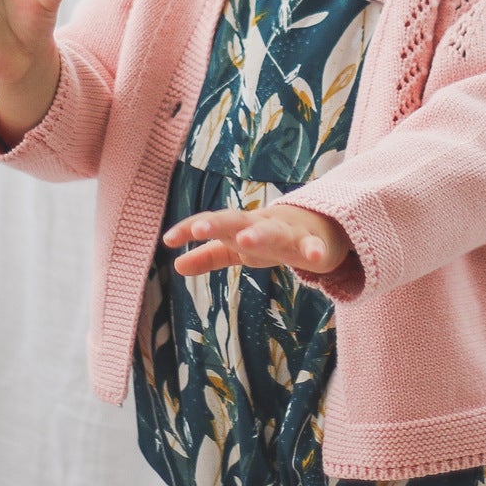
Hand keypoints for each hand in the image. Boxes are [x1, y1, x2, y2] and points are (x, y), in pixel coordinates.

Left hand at [161, 203, 352, 276]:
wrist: (317, 228)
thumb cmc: (269, 238)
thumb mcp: (236, 248)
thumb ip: (208, 256)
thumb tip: (176, 264)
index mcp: (240, 226)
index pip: (211, 224)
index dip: (190, 229)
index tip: (168, 239)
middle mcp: (261, 224)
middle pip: (236, 220)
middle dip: (217, 223)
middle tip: (198, 230)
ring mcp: (288, 232)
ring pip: (273, 230)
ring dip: (258, 233)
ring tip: (244, 240)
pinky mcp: (313, 243)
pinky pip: (314, 247)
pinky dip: (314, 250)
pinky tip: (314, 258)